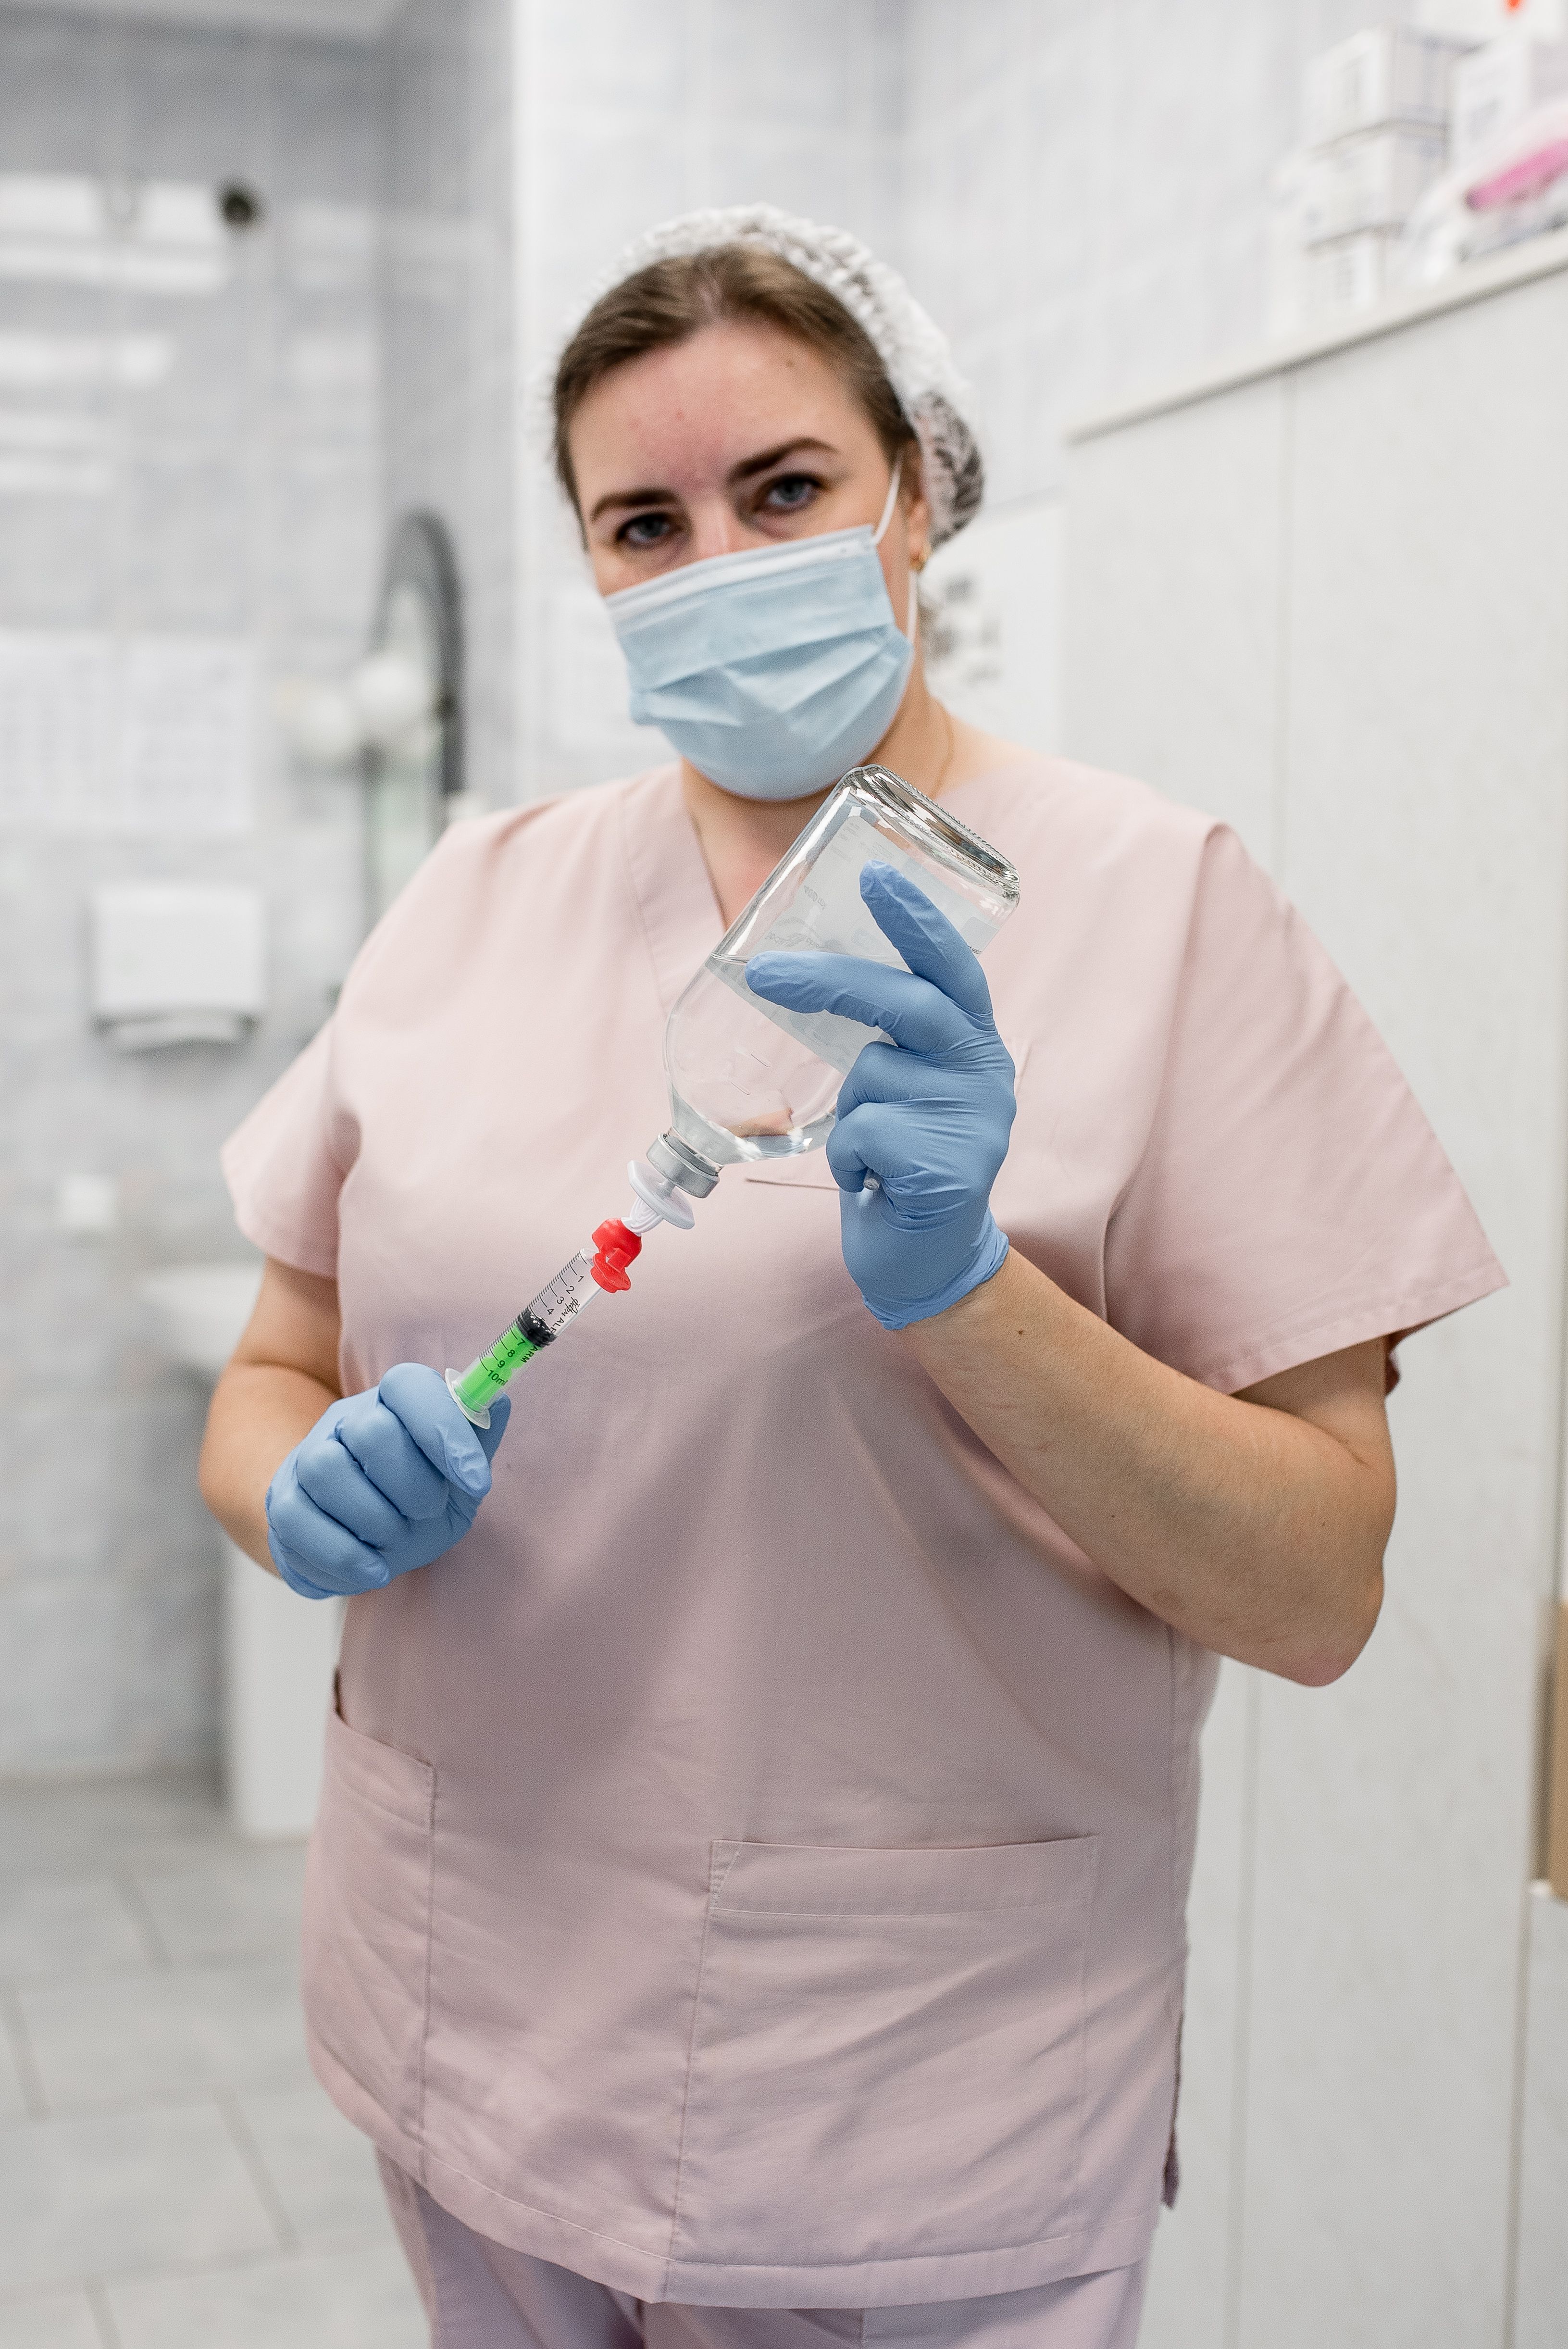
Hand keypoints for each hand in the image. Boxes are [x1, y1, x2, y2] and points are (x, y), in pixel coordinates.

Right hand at [266, 1363, 510, 1598]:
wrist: (364, 1539)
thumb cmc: (421, 1498)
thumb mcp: (459, 1474)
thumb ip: (478, 1437)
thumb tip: (495, 1402)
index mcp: (392, 1403)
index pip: (409, 1386)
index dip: (446, 1430)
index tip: (478, 1482)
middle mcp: (346, 1422)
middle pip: (371, 1430)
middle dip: (413, 1484)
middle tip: (429, 1511)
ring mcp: (307, 1460)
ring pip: (326, 1470)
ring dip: (375, 1519)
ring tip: (396, 1540)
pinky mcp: (283, 1504)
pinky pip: (296, 1521)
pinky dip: (343, 1555)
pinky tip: (375, 1569)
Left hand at [745, 862, 1014, 1328]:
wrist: (926, 1262)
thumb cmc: (899, 1162)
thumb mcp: (902, 1087)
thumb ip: (885, 1037)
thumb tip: (803, 969)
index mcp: (975, 1045)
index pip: (954, 968)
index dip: (917, 920)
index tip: (875, 874)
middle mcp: (987, 1075)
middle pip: (910, 1004)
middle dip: (834, 982)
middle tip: (766, 973)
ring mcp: (976, 1124)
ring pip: (873, 1075)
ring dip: (849, 1110)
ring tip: (870, 1150)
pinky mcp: (951, 1171)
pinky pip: (865, 1133)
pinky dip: (849, 1157)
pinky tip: (874, 1183)